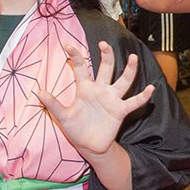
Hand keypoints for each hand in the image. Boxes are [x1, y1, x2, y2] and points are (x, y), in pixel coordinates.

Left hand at [37, 41, 154, 157]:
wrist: (89, 145)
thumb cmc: (76, 128)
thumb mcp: (62, 117)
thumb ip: (53, 104)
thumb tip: (39, 92)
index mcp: (85, 89)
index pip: (81, 68)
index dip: (76, 57)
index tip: (68, 46)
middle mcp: (100, 90)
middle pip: (105, 68)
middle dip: (106, 55)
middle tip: (103, 44)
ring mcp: (111, 99)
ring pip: (123, 81)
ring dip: (129, 70)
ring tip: (133, 58)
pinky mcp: (120, 111)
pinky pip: (133, 102)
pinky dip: (142, 96)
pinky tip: (150, 89)